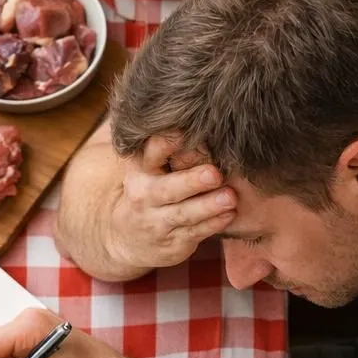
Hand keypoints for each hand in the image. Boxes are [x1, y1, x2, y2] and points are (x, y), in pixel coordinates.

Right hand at [109, 136, 236, 270]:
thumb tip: (201, 115)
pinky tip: (229, 214)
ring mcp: (157, 222)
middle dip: (192, 181)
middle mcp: (145, 196)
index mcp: (140, 170)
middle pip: (168, 189)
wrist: (128, 238)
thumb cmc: (150, 191)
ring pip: (184, 214)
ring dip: (208, 206)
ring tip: (229, 197)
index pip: (151, 154)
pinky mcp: (173, 242)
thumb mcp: (148, 168)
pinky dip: (213, 224)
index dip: (166, 144)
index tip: (183, 132)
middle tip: (215, 173)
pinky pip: (195, 233)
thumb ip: (167, 148)